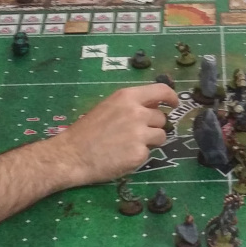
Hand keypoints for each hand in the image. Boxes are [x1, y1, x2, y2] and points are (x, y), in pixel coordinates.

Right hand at [45, 83, 175, 187]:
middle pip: (162, 118)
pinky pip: (148, 153)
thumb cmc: (86, 131)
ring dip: (150, 141)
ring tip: (129, 145)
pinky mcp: (139, 154)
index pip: (162, 90)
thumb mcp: (108, 107)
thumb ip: (131, 105)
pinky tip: (122, 156)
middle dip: (153, 126)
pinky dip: (138, 156)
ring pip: (161, 136)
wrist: (71, 155)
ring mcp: (139, 134)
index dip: (171, 97)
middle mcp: (137, 113)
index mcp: (127, 97)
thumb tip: (153, 107)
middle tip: (135, 134)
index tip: (173, 104)